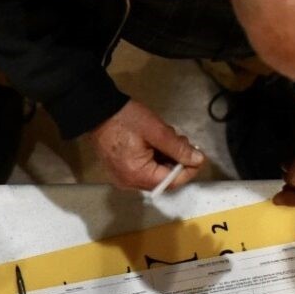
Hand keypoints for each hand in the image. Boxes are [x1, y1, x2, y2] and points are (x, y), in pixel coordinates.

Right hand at [85, 100, 204, 190]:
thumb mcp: (157, 131)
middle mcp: (129, 182)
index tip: (197, 155)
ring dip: (165, 159)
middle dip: (176, 162)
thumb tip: (198, 160)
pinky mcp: (119, 171)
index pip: (171, 181)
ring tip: (165, 138)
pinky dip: (153, 160)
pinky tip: (153, 143)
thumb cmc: (126, 119)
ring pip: (154, 175)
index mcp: (137, 174)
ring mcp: (122, 178)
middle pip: (162, 179)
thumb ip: (178, 148)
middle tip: (180, 141)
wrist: (97, 111)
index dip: (188, 170)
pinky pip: (143, 171)